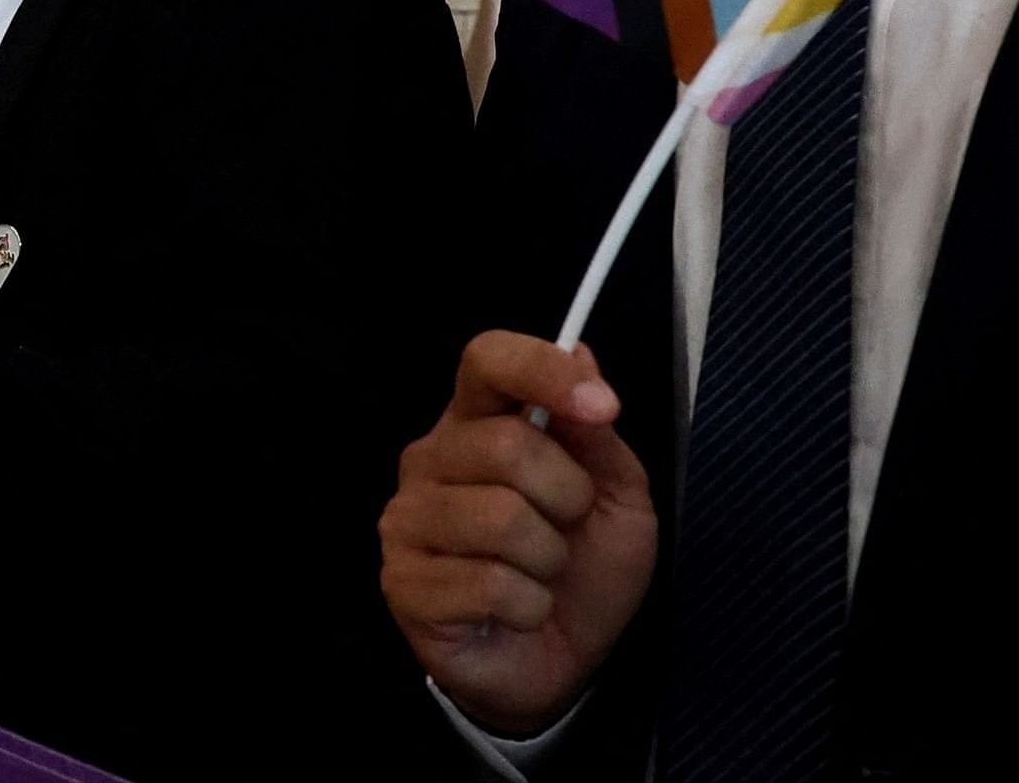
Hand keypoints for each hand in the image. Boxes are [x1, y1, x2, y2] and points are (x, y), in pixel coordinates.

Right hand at [379, 333, 656, 735]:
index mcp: (477, 422)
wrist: (558, 663)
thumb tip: (581, 356)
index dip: (541, 370)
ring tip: (540, 573)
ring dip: (549, 558)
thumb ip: (596, 433)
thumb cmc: (582, 571)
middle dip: (568, 496)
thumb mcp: (617, 496)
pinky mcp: (402, 582)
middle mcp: (430, 460)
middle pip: (506, 444)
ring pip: (500, 518)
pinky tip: (517, 610)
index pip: (487, 360)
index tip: (603, 407)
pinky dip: (530, 605)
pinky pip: (489, 584)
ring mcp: (407, 520)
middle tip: (568, 529)